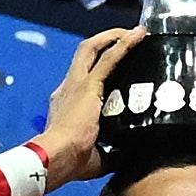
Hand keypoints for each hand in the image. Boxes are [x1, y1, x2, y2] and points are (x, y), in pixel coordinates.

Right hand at [32, 27, 145, 185]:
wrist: (56, 158)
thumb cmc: (70, 162)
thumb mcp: (97, 158)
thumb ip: (111, 153)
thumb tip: (128, 157)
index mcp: (67, 105)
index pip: (83, 79)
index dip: (98, 70)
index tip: (117, 69)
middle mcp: (68, 88)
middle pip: (85, 55)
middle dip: (105, 42)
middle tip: (127, 39)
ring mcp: (76, 84)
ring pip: (92, 48)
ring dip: (114, 37)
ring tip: (135, 33)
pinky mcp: (88, 85)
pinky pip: (109, 57)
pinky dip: (124, 44)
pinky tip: (139, 35)